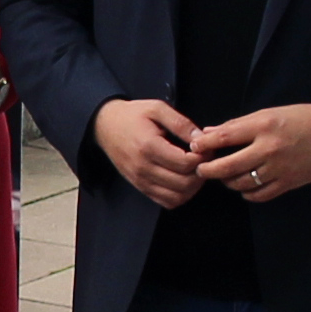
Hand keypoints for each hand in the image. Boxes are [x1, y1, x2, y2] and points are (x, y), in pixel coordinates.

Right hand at [93, 95, 204, 209]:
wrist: (105, 126)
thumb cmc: (132, 116)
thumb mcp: (157, 108)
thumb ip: (181, 123)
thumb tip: (201, 139)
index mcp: (149, 146)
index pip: (186, 163)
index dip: (202, 157)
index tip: (205, 148)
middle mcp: (144, 168)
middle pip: (185, 183)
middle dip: (201, 173)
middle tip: (204, 160)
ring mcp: (141, 181)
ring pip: (177, 197)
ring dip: (193, 187)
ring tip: (195, 170)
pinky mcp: (141, 187)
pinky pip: (167, 202)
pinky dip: (181, 196)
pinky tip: (184, 180)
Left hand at [197, 97, 310, 203]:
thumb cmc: (302, 118)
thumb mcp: (269, 113)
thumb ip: (238, 124)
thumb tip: (209, 132)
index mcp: (263, 126)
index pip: (225, 137)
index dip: (205, 145)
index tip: (195, 148)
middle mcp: (269, 148)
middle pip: (228, 166)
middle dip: (209, 170)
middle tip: (200, 171)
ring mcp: (279, 168)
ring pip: (242, 184)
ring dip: (228, 182)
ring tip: (225, 176)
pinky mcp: (288, 183)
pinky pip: (260, 195)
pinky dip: (248, 193)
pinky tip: (245, 187)